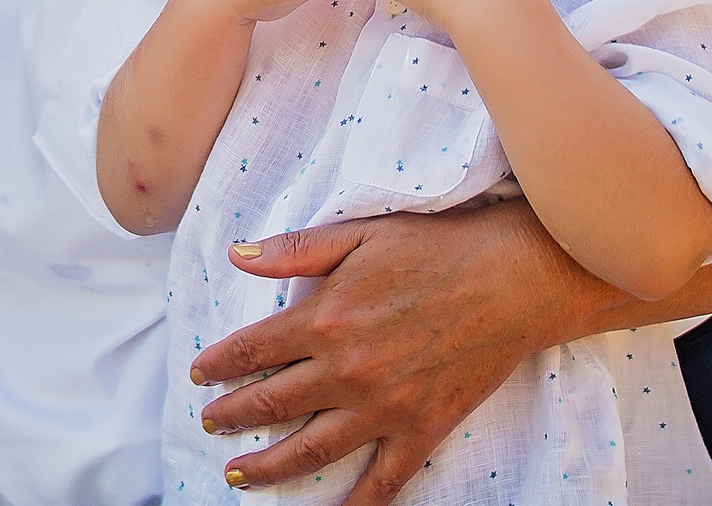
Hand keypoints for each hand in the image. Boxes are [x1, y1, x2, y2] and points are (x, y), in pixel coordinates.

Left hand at [188, 204, 577, 500]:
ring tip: (239, 476)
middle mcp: (346, 371)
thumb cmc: (436, 247)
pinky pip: (382, 480)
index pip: (252, 350)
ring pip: (311, 450)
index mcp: (325, 320)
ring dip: (269, 468)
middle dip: (232, 417)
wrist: (513, 279)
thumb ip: (294, 250)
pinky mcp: (421, 430)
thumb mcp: (358, 233)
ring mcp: (384, 408)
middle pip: (272, 404)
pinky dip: (355, 504)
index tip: (198, 375)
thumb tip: (236, 256)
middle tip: (209, 424)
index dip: (218, 365)